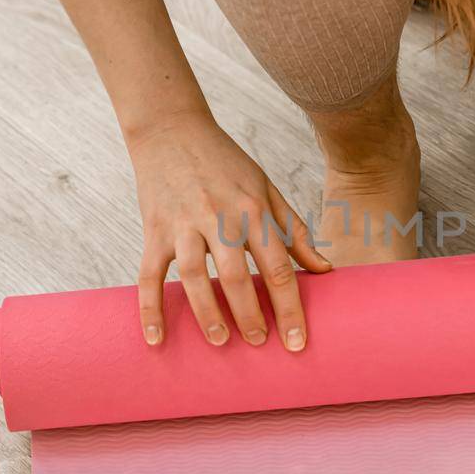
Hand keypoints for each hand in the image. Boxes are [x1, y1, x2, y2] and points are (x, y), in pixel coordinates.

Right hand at [127, 115, 330, 350]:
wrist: (172, 130)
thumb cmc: (226, 163)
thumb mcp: (267, 189)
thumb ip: (295, 231)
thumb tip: (325, 269)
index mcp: (253, 210)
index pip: (278, 267)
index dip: (290, 307)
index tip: (297, 341)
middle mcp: (218, 217)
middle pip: (236, 276)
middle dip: (251, 315)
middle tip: (261, 344)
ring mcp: (182, 224)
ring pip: (194, 276)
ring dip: (207, 313)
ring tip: (222, 341)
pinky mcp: (154, 230)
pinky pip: (149, 276)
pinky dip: (151, 309)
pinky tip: (157, 339)